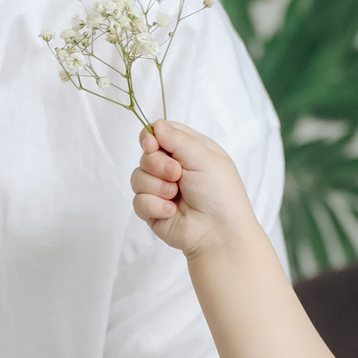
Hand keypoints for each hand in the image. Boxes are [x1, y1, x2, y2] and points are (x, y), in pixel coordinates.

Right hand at [131, 120, 257, 257]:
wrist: (218, 232)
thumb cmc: (220, 193)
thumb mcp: (204, 157)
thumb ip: (178, 139)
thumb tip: (156, 125)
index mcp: (189, 151)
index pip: (160, 133)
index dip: (152, 137)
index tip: (152, 144)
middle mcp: (173, 168)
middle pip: (146, 155)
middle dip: (157, 165)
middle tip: (177, 175)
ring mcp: (161, 190)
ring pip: (138, 177)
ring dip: (157, 187)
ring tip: (175, 196)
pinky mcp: (153, 210)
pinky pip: (138, 201)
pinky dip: (154, 206)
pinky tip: (171, 212)